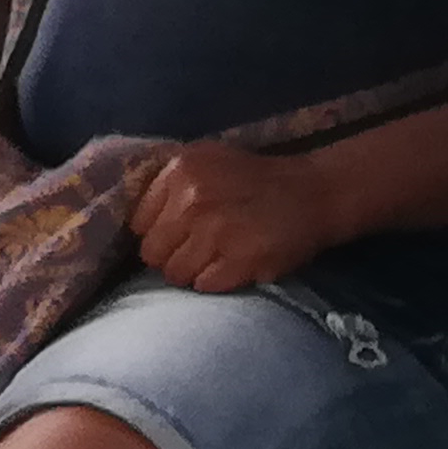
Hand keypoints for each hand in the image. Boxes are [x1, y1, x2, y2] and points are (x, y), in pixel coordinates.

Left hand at [127, 140, 344, 293]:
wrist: (314, 192)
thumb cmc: (254, 180)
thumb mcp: (205, 162)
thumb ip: (166, 186)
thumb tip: (133, 223)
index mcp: (180, 171)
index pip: (138, 224)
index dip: (158, 232)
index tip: (176, 233)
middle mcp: (193, 199)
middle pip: (152, 253)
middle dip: (172, 256)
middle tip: (198, 250)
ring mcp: (217, 231)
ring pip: (175, 274)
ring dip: (193, 272)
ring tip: (217, 258)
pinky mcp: (241, 260)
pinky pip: (204, 286)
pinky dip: (216, 282)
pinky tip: (233, 265)